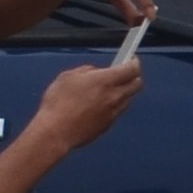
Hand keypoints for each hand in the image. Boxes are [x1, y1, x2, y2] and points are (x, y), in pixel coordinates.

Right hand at [29, 57, 144, 150]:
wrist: (55, 132)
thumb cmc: (58, 104)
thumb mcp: (68, 76)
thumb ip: (87, 71)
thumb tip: (95, 72)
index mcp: (105, 81)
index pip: (133, 69)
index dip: (134, 62)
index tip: (131, 59)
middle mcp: (114, 97)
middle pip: (137, 84)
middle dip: (133, 77)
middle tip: (122, 74)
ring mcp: (112, 113)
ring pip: (127, 99)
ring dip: (121, 92)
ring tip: (104, 91)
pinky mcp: (107, 125)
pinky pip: (115, 112)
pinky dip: (111, 107)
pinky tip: (95, 106)